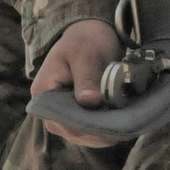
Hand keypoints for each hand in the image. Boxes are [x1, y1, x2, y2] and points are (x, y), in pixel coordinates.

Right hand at [31, 20, 122, 147]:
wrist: (90, 33)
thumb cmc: (85, 40)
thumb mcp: (85, 55)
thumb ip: (86, 79)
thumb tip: (90, 102)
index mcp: (44, 93)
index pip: (62, 121)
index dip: (85, 127)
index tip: (110, 126)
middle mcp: (49, 109)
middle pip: (73, 132)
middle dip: (98, 133)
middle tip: (124, 128)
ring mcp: (63, 114)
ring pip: (83, 135)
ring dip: (104, 134)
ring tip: (125, 127)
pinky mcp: (78, 115)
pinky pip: (91, 130)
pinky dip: (106, 130)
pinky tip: (122, 125)